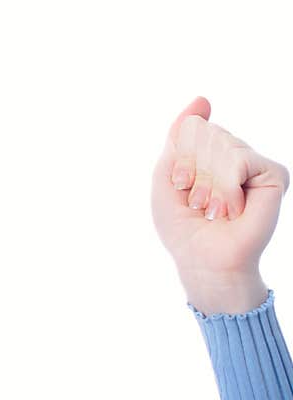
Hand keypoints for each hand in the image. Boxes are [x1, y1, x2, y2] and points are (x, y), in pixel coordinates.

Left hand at [150, 96, 287, 311]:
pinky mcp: (273, 175)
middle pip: (206, 133)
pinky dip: (226, 187)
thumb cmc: (183, 226)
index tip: (180, 187)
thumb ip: (179, 137)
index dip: (180, 160)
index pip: (191, 129)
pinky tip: (230, 209)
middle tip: (198, 203)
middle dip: (193, 171)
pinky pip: (241, 159)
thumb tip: (203, 100)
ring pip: (222, 144)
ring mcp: (254, 164)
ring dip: (207, 183)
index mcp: (208, 154)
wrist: (204, 259)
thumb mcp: (166, 178)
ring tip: (212, 210)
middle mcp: (233, 155)